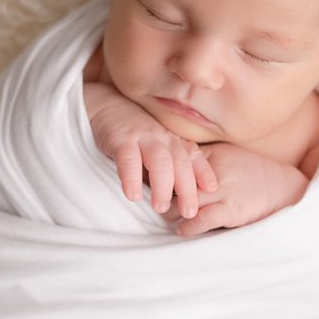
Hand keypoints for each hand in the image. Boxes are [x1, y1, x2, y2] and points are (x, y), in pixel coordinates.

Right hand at [83, 82, 218, 216]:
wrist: (105, 105)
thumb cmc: (134, 134)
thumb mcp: (156, 147)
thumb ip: (167, 168)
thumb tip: (177, 199)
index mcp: (173, 141)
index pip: (194, 156)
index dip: (204, 172)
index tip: (213, 190)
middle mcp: (162, 138)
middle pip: (181, 163)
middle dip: (187, 189)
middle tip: (189, 212)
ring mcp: (142, 137)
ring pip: (160, 161)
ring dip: (163, 186)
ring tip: (160, 208)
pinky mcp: (120, 139)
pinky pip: (129, 159)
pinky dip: (132, 178)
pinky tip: (132, 196)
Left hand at [159, 140, 308, 237]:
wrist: (286, 188)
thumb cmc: (255, 172)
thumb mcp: (230, 155)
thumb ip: (205, 158)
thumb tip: (176, 165)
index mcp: (215, 154)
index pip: (178, 161)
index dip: (162, 171)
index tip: (149, 177)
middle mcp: (216, 170)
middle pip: (177, 182)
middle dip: (163, 193)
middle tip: (154, 200)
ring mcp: (224, 191)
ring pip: (184, 202)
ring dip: (171, 212)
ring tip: (165, 216)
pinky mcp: (231, 211)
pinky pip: (200, 220)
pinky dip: (186, 227)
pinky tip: (181, 230)